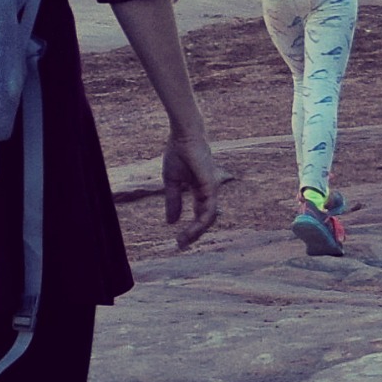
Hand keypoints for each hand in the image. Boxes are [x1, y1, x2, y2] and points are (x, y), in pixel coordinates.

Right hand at [159, 126, 223, 248]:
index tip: (178, 241)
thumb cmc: (178, 153)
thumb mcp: (172, 182)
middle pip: (206, 220)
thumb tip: (171, 222)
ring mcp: (211, 189)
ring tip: (184, 240)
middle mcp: (208, 192)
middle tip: (181, 245)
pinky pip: (208, 210)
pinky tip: (190, 230)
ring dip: (196, 232)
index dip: (190, 229)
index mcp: (200, 190)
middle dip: (194, 234)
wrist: (183, 136)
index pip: (200, 215)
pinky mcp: (210, 186)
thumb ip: (173, 201)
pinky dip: (200, 222)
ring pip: (208, 218)